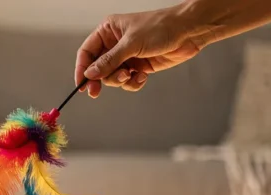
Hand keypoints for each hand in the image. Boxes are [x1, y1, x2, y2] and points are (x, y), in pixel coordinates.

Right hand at [75, 6, 203, 96]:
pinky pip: (127, 81)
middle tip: (97, 91)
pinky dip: (132, 82)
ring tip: (130, 75)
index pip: (87, 52)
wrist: (188, 31)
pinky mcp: (139, 66)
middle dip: (101, 78)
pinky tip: (142, 76)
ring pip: (112, 77)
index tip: (82, 84)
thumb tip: (90, 74)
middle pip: (97, 68)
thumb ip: (109, 60)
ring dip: (119, 80)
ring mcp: (127, 56)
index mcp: (108, 31)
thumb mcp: (131, 43)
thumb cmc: (161, 27)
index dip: (82, 69)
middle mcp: (115, 44)